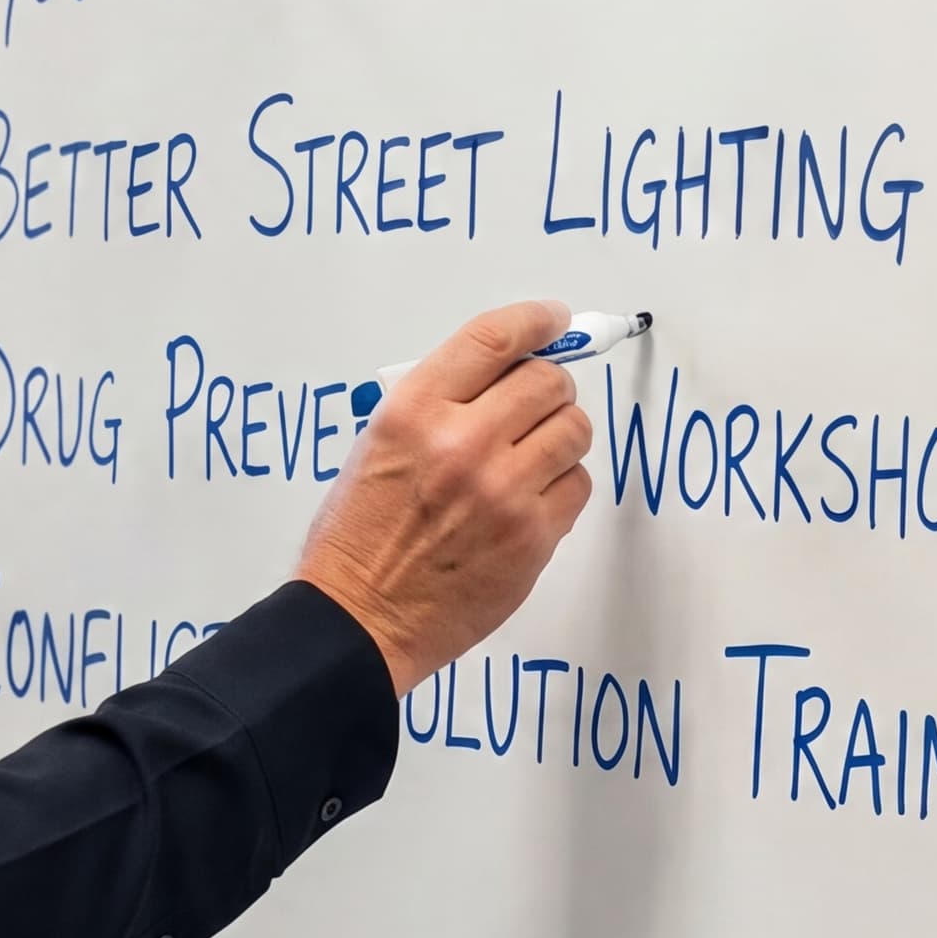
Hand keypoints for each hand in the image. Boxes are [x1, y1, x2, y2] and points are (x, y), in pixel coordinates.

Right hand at [293, 298, 593, 692]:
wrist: (359, 617)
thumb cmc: (358, 537)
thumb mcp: (375, 448)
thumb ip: (436, 408)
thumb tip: (503, 378)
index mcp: (412, 413)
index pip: (493, 340)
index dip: (535, 321)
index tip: (554, 320)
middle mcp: (462, 443)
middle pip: (546, 381)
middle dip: (547, 389)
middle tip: (535, 406)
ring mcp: (503, 490)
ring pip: (573, 430)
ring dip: (559, 436)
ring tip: (529, 458)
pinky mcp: (533, 535)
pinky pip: (577, 485)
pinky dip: (561, 486)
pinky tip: (527, 501)